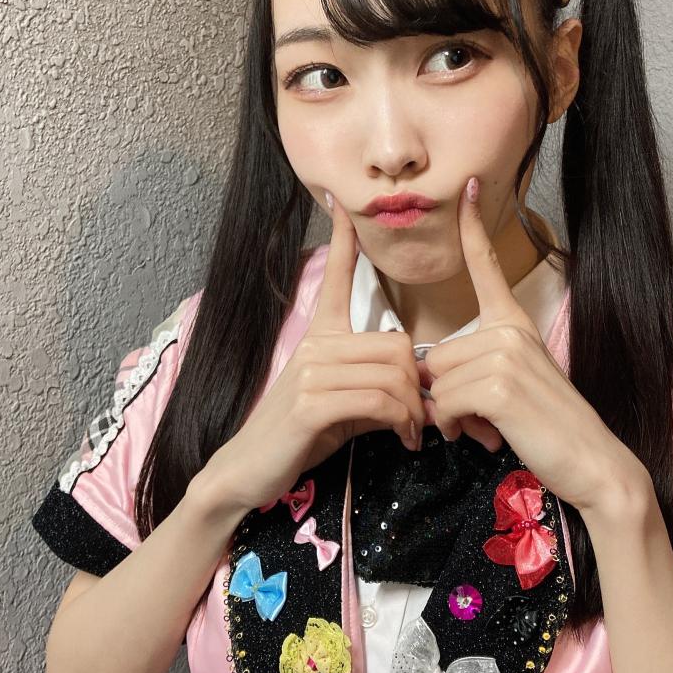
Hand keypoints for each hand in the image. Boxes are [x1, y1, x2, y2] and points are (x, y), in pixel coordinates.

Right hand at [189, 193, 425, 521]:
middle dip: (419, 385)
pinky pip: (379, 400)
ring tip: (413, 433)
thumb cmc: (297, 437)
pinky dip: (401, 423)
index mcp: (320, 337)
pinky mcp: (311, 403)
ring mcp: (311, 372)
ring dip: (414, 411)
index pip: (338, 278)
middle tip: (423, 417)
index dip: (343, 240)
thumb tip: (418, 392)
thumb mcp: (342, 407)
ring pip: (392, 374)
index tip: (341, 202)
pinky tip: (402, 440)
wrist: (249, 471)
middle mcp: (315, 346)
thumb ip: (376, 389)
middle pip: (397, 344)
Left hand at [421, 176, 644, 514]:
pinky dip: (454, 427)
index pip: (490, 267)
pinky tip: (485, 436)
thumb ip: (474, 370)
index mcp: (515, 323)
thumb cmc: (548, 429)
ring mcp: (506, 354)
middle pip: (436, 355)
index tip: (467, 186)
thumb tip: (427, 377)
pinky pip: (444, 403)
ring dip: (451, 416)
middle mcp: (510, 330)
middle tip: (484, 421)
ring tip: (489, 429)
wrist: (592, 463)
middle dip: (447, 397)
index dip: (474, 227)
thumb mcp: (511, 387)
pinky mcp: (500, 385)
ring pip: (437, 382)